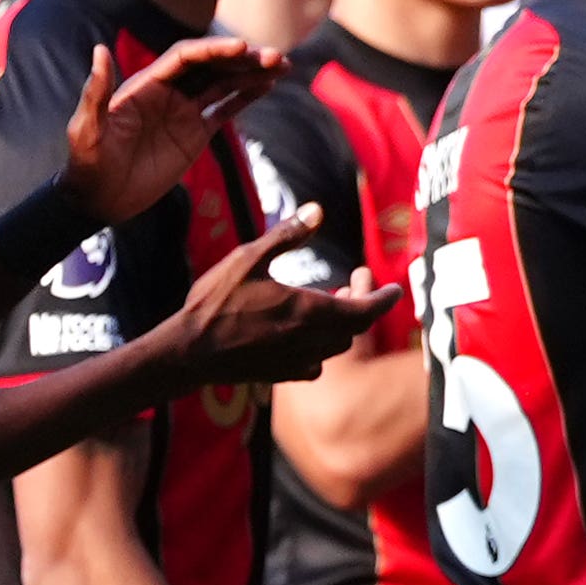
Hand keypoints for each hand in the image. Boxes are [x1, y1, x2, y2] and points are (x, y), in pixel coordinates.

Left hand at [63, 40, 279, 221]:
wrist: (100, 198)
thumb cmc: (88, 164)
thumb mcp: (87, 129)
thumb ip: (96, 92)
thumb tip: (99, 51)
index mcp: (145, 85)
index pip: (186, 58)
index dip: (214, 50)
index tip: (242, 48)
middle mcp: (168, 92)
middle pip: (211, 66)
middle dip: (243, 59)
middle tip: (276, 58)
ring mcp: (184, 112)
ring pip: (223, 83)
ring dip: (252, 73)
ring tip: (283, 67)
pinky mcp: (195, 134)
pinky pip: (225, 109)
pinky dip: (246, 96)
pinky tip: (267, 86)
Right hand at [170, 212, 393, 386]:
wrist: (189, 351)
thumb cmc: (216, 302)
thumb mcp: (248, 258)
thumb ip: (287, 235)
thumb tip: (318, 210)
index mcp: (310, 311)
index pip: (366, 310)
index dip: (385, 300)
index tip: (396, 290)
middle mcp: (312, 340)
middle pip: (354, 326)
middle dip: (362, 302)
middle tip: (357, 280)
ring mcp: (299, 360)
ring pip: (337, 344)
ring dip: (342, 322)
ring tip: (332, 298)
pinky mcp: (284, 374)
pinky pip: (317, 363)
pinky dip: (321, 345)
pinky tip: (306, 332)